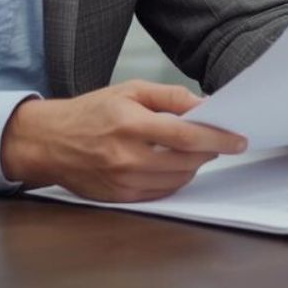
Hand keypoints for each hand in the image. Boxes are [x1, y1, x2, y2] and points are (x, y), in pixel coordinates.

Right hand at [0, 80, 246, 201]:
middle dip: (208, 151)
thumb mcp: (130, 90)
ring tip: (193, 150)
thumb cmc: (91, 112)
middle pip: (186, 161)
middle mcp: (126, 157)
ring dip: (194, 166)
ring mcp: (122, 181)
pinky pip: (161, 193)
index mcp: (130, 124)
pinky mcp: (119, 197)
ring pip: (177, 179)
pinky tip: (173, 165)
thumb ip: (171, 97)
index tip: (239, 140)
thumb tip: (206, 105)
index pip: (186, 136)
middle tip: (216, 140)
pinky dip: (175, 180)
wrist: (48, 141)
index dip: (218, 139)